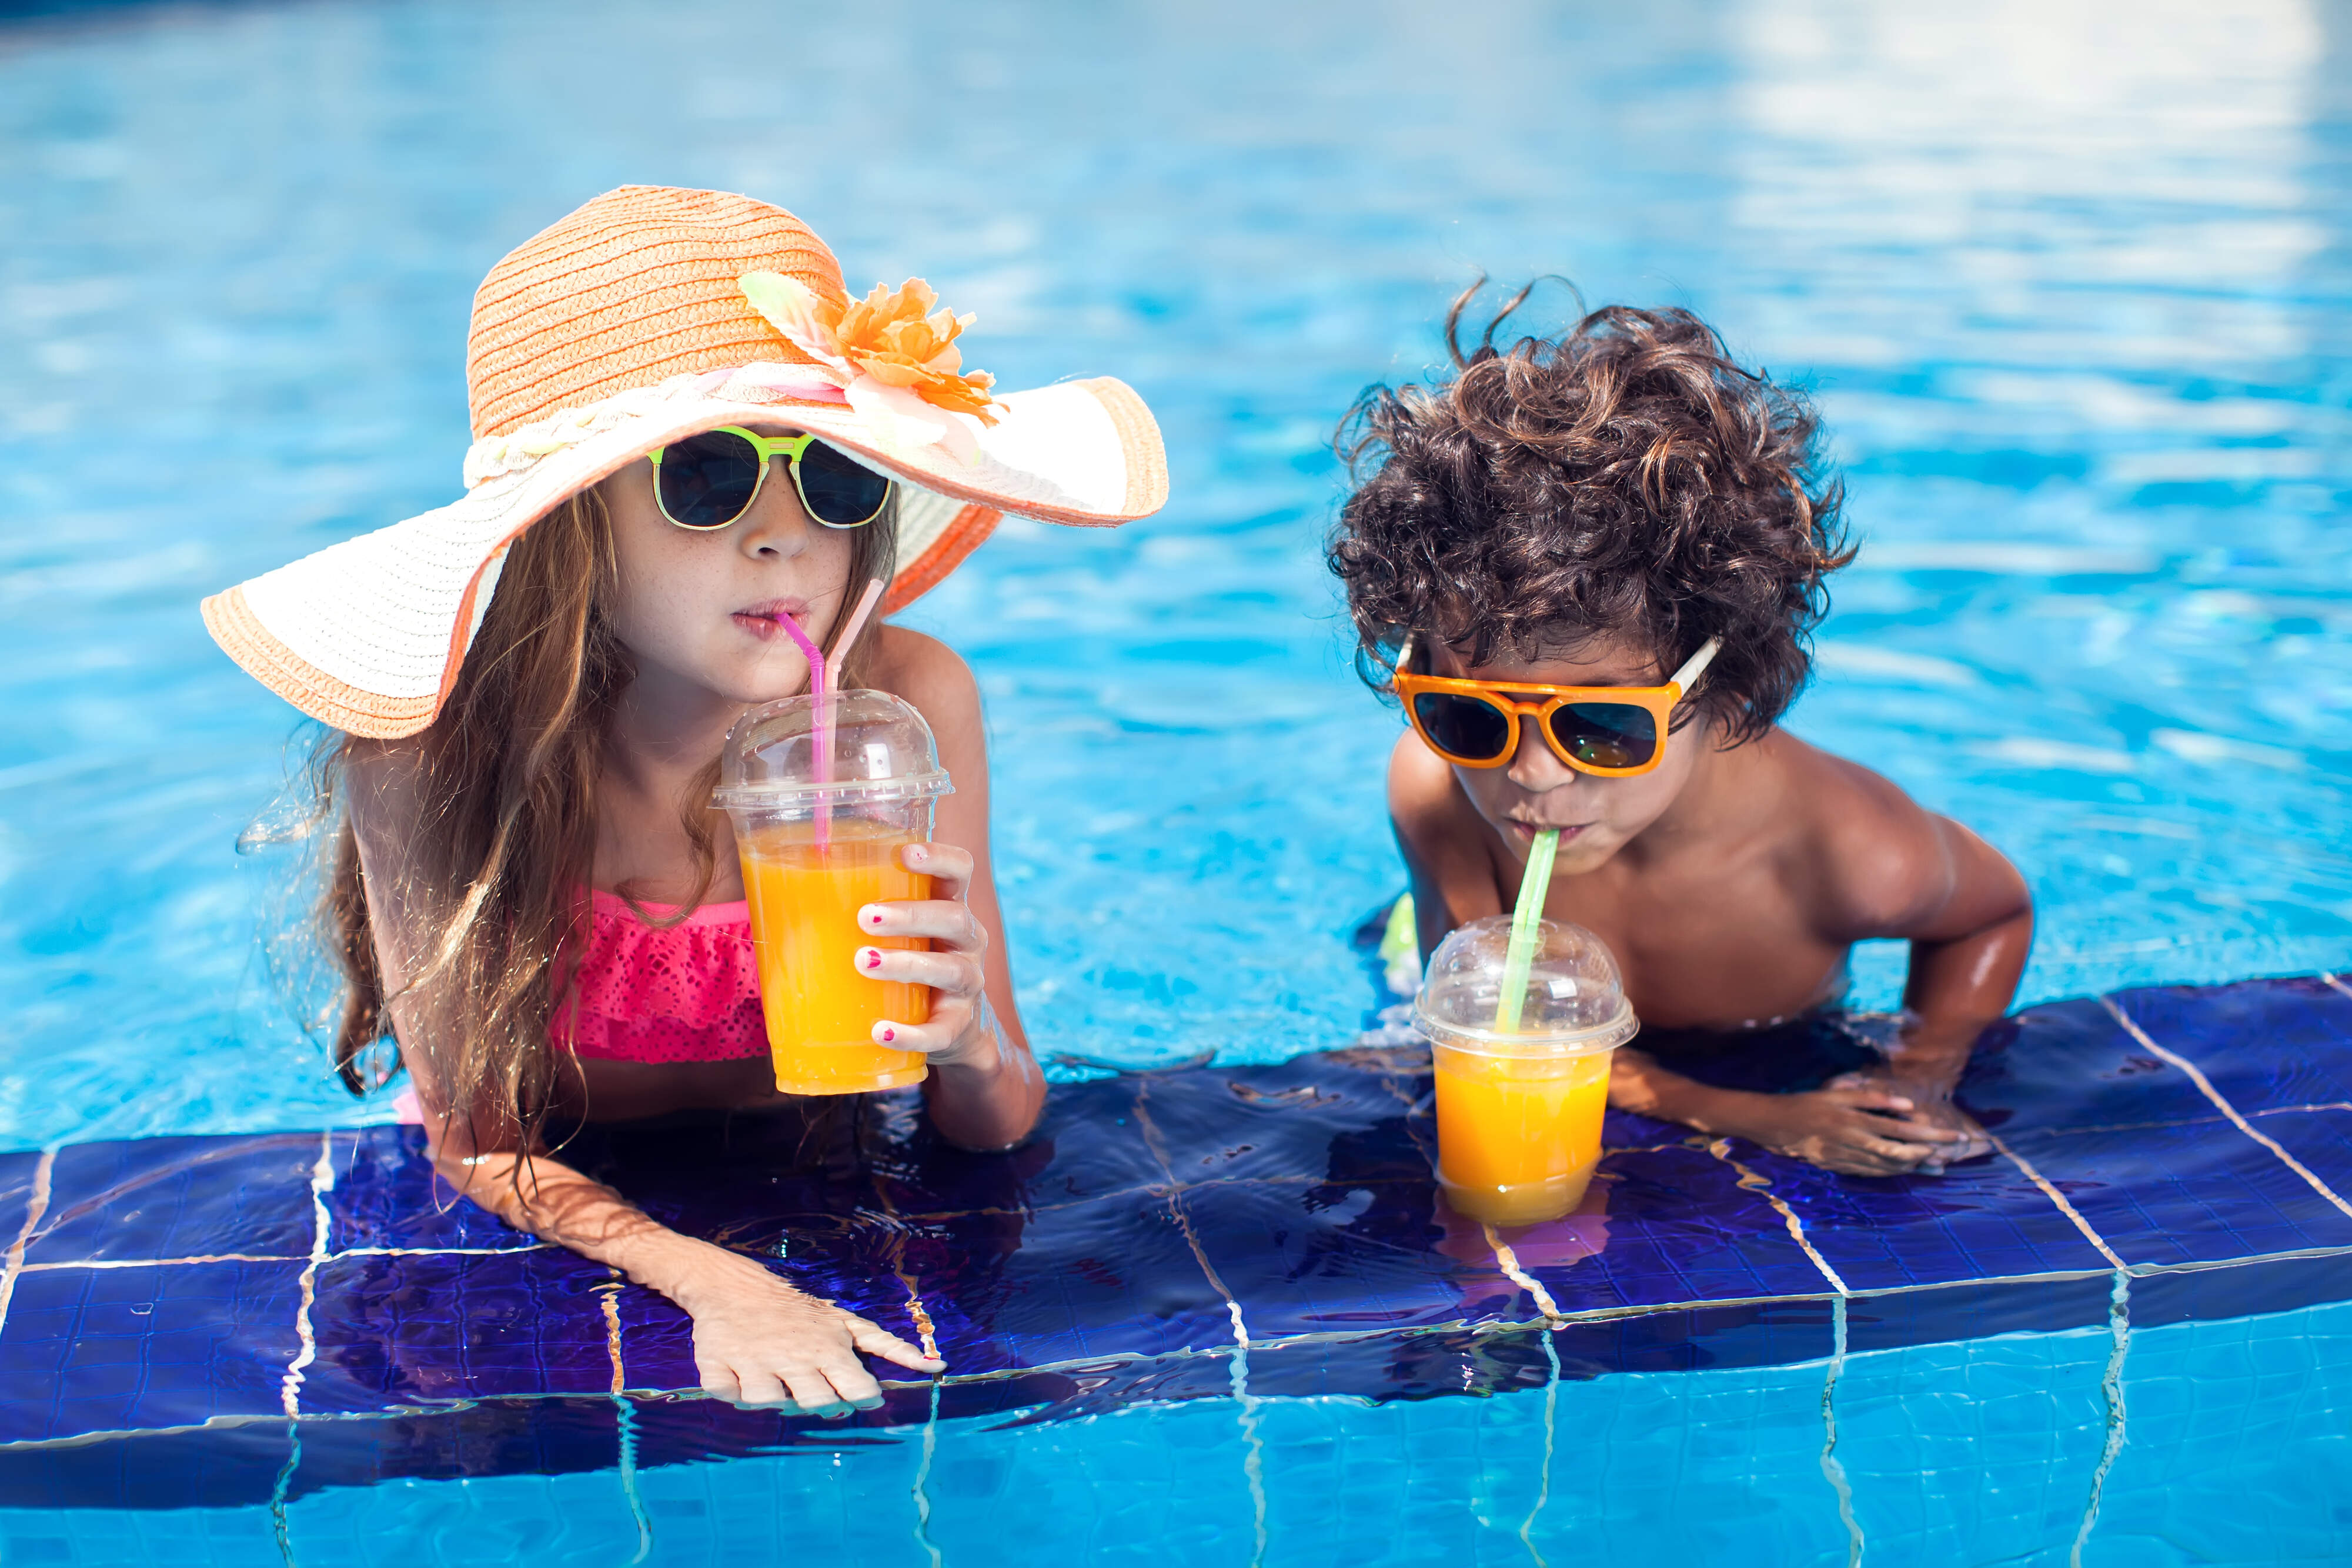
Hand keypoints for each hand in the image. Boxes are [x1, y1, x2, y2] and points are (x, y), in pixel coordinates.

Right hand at [668, 1243, 942, 1411]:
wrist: (736, 1285)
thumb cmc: (804, 1313)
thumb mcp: (849, 1325)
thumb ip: (890, 1348)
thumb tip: (938, 1367)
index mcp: (829, 1349)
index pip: (856, 1389)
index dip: (861, 1400)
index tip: (858, 1397)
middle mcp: (794, 1357)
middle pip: (817, 1404)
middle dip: (823, 1408)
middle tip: (818, 1394)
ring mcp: (755, 1361)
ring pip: (768, 1403)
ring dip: (774, 1402)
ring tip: (778, 1387)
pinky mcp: (718, 1362)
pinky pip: (725, 1394)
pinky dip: (731, 1394)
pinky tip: (739, 1381)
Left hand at [854, 841, 999, 1068]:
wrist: (949, 1028)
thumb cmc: (908, 963)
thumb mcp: (896, 933)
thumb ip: (858, 909)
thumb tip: (771, 890)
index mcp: (950, 906)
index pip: (959, 870)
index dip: (939, 858)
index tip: (905, 853)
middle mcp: (967, 941)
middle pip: (953, 918)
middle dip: (910, 915)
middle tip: (866, 917)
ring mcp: (967, 984)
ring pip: (949, 970)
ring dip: (906, 964)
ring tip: (865, 961)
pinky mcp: (958, 1026)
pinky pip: (941, 1032)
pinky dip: (912, 1033)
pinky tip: (881, 1031)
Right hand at [1727, 1083, 1978, 1176]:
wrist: (1774, 1125)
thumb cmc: (1808, 1103)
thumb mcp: (1838, 1093)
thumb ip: (1873, 1098)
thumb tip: (1907, 1106)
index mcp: (1856, 1121)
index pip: (1902, 1130)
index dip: (1930, 1134)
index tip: (1953, 1135)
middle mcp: (1854, 1143)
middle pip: (1900, 1153)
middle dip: (1929, 1153)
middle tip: (1951, 1152)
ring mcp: (1847, 1159)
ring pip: (1887, 1167)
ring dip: (1914, 1167)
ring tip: (1937, 1164)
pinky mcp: (1840, 1168)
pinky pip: (1872, 1174)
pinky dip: (1892, 1173)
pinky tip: (1906, 1170)